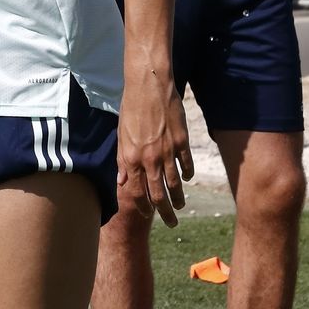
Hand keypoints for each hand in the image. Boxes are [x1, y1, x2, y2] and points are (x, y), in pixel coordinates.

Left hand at [116, 68, 193, 226]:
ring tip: (180, 206)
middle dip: (165, 213)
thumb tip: (122, 181)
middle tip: (171, 223)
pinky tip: (187, 179)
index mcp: (132, 158)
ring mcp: (167, 152)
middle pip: (158, 195)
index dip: (144, 207)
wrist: (149, 86)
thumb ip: (122, 160)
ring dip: (178, 199)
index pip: (138, 193)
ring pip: (175, 184)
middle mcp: (150, 159)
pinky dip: (187, 175)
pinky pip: (187, 166)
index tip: (148, 214)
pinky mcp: (182, 142)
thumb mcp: (121, 134)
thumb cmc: (131, 108)